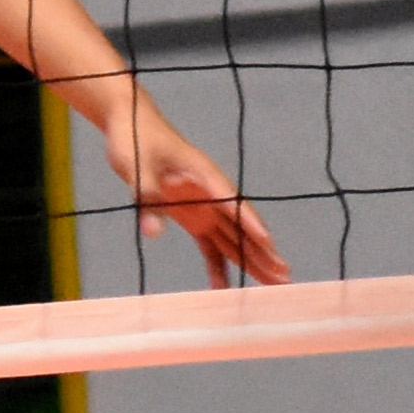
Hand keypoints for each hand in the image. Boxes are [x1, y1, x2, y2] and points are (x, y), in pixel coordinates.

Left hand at [103, 96, 290, 287]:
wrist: (128, 123)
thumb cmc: (135, 136)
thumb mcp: (136, 165)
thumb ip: (147, 197)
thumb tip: (153, 234)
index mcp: (203, 173)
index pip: (231, 200)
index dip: (248, 221)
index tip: (268, 242)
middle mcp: (210, 192)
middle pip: (241, 224)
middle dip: (263, 249)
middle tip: (285, 274)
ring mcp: (203, 205)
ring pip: (233, 237)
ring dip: (252, 260)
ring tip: (274, 283)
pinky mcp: (191, 215)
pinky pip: (210, 245)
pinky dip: (217, 265)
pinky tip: (223, 289)